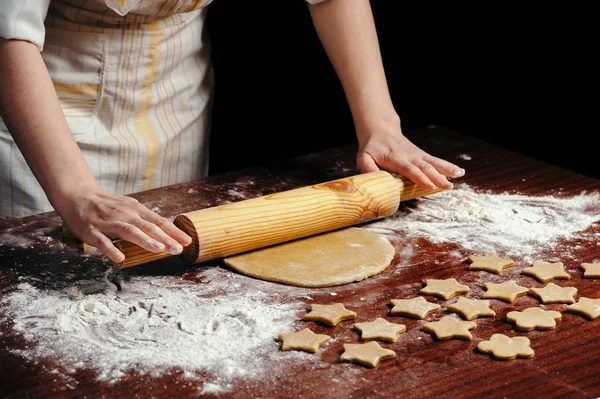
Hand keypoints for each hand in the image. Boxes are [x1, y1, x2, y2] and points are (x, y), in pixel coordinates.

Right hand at [56, 187, 191, 262]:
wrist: (78, 196)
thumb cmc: (108, 205)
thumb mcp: (129, 208)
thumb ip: (145, 220)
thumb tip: (167, 233)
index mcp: (136, 210)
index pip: (159, 221)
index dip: (173, 232)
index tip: (187, 241)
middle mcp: (125, 215)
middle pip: (148, 227)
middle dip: (165, 238)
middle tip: (178, 249)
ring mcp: (108, 223)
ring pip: (129, 232)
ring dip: (145, 240)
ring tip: (159, 249)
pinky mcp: (92, 231)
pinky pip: (103, 242)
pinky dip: (112, 250)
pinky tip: (120, 259)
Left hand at [356, 121, 464, 189]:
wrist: (380, 130)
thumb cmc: (371, 147)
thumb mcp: (363, 157)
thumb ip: (367, 168)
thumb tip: (374, 180)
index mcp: (395, 159)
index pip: (409, 169)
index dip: (419, 177)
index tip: (429, 186)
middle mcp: (409, 156)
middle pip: (425, 167)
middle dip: (437, 177)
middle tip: (448, 186)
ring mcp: (417, 155)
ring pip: (434, 162)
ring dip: (447, 169)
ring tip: (459, 175)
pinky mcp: (422, 155)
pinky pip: (435, 161)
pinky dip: (447, 166)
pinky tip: (459, 171)